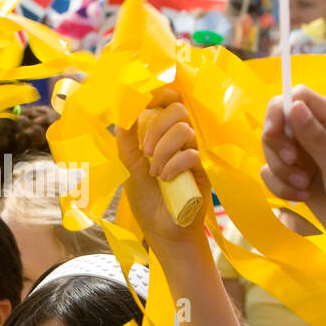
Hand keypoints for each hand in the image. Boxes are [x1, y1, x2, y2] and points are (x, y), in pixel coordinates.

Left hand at [114, 88, 209, 254]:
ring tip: (155, 172)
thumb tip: (122, 112)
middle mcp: (177, 139)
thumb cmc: (146, 200)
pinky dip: (175, 164)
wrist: (163, 230)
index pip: (166, 101)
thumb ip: (126, 140)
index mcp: (159, 134)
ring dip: (164, 149)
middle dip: (157, 127)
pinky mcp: (203, 169)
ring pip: (184, 129)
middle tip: (146, 152)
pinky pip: (193, 153)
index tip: (145, 101)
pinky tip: (166, 178)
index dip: (158, 94)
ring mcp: (192, 152)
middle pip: (177, 109)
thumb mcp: (128, 167)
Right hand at [260, 84, 325, 255]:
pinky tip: (301, 198)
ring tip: (303, 188)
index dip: (280, 110)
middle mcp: (320, 136)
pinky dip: (280, 186)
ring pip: (273, 150)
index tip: (273, 132)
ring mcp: (308, 158)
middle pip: (279, 123)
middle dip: (278, 146)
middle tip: (294, 164)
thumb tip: (293, 105)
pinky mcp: (299, 179)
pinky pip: (274, 173)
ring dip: (281, 171)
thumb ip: (316, 137)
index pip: (298, 98)